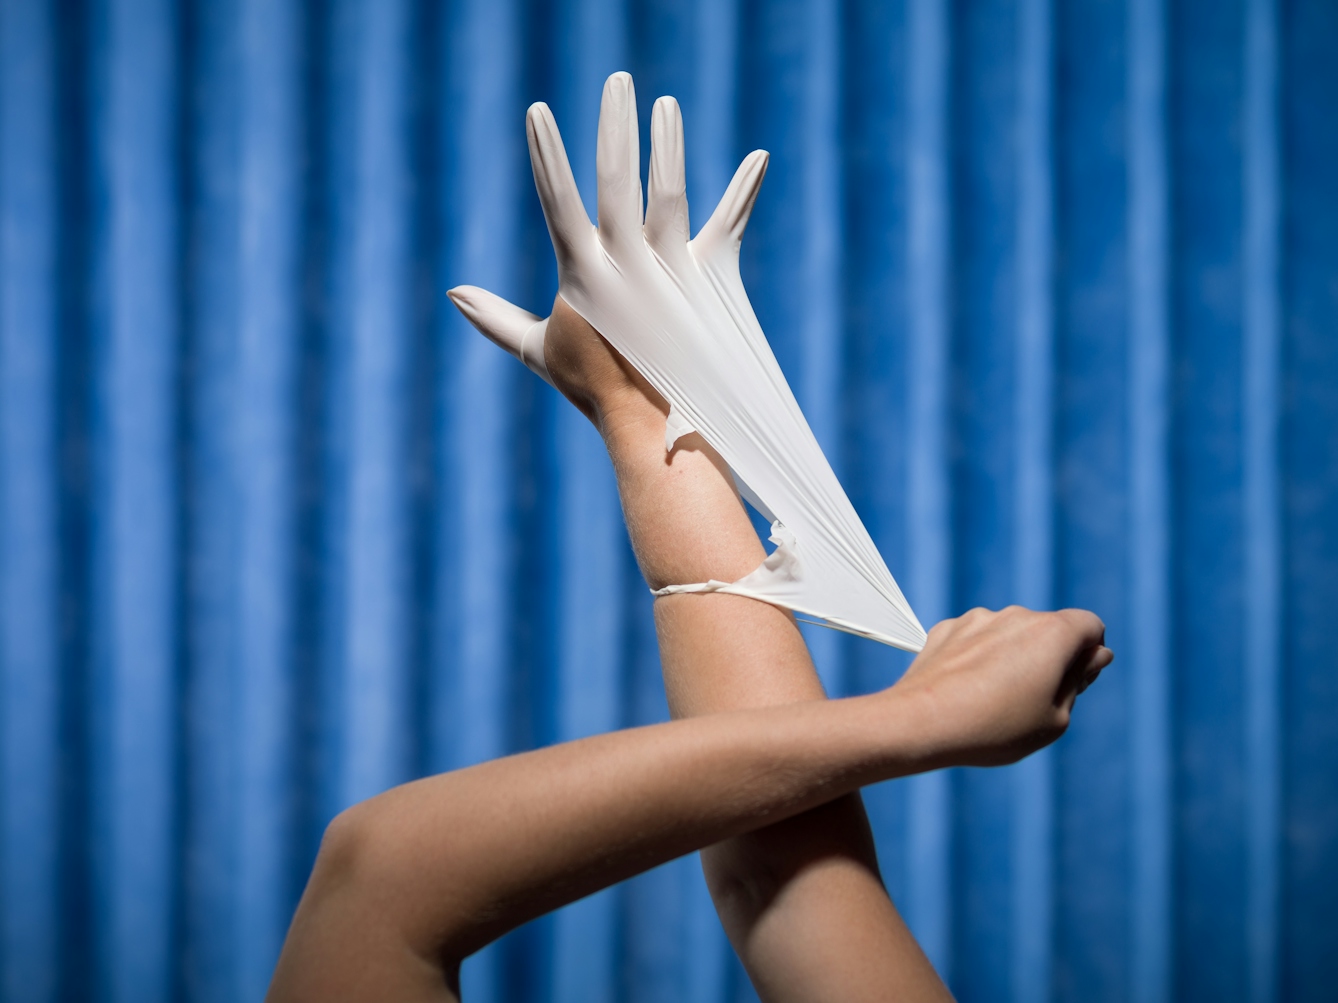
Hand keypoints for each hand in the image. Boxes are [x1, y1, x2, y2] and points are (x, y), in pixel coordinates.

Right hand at [446, 72, 766, 439]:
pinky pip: (730, 224)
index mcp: (582, 275)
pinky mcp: (711, 280)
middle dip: (617, 127)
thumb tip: (452, 294)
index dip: (545, 154)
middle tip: (618, 81)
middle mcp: (627, 267)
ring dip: (669, 145)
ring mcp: (671, 273)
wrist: (660, 426)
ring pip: (670, 195)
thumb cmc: (595, 388)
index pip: (556, 201)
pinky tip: (759, 155)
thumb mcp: (538, 351)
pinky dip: (745, 189)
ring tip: (666, 105)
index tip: (538, 110)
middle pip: (618, 183)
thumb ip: (495, 318)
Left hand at [887, 606, 1113, 767]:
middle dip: (1050, 659)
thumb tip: (1096, 653)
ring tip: (993, 702)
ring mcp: (978, 619)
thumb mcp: (1056, 718)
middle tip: (1033, 704)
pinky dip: (978, 659)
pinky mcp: (947, 629)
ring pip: (1009, 635)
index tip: (1074, 685)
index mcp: (1052, 633)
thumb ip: (1080, 680)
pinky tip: (966, 691)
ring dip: (1011, 659)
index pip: (1090, 627)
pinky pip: (976, 640)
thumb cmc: (995, 728)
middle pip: (1048, 630)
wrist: (921, 722)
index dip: (1089, 656)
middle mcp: (1016, 615)